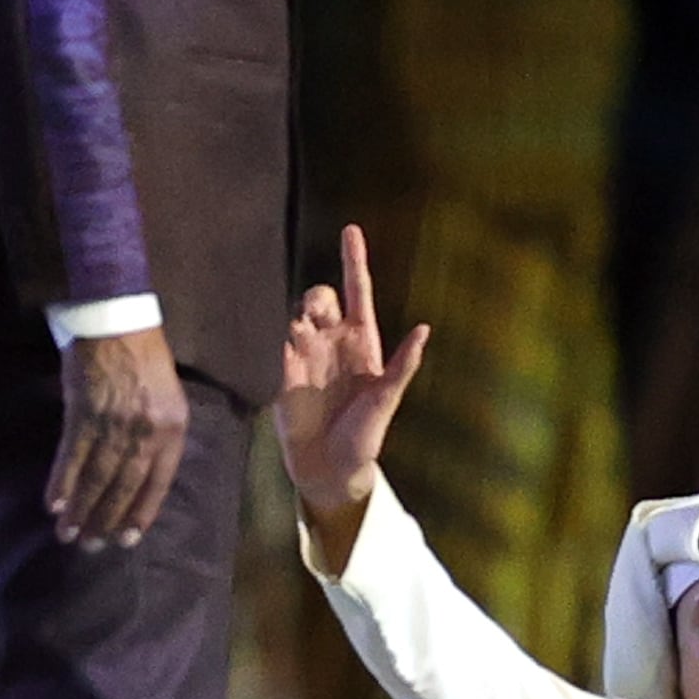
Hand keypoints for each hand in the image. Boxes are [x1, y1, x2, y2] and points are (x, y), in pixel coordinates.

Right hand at [47, 320, 192, 551]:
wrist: (118, 319)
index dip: (140, 513)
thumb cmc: (145, 357)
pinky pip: (72, 455)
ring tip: (68, 534)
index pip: (157, 483)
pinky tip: (53, 503)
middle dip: (105, 519)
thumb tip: (140, 474)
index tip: (126, 539)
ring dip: (80, 509)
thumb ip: (159, 435)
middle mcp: (146, 431)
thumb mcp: (168, 397)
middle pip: (124, 486)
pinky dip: (62, 481)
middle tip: (91, 546)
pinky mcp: (83, 412)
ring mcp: (114, 423)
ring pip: (97, 477)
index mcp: (173, 428)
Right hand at [272, 223, 431, 521]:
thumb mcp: (388, 401)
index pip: (358, 292)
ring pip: (295, 313)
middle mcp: (333, 342)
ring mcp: (305, 354)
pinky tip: (277, 339)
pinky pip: (274, 340)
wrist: (330, 468)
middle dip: (317, 297)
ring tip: (299, 333)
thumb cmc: (365, 436)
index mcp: (363, 343)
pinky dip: (274, 333)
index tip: (351, 229)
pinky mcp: (280, 371)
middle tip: (315, 316)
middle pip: (321, 297)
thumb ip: (403, 366)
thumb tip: (424, 330)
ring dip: (298, 314)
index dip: (354, 261)